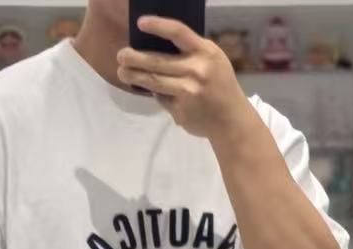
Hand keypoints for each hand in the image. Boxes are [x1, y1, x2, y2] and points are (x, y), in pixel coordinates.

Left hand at [117, 18, 250, 138]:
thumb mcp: (213, 61)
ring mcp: (188, 92)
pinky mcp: (181, 111)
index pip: (178, 32)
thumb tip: (155, 48)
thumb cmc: (220, 86)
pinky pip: (162, 99)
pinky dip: (156, 94)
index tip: (140, 23)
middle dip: (134, 58)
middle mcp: (196, 70)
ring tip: (123, 72)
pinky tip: (152, 91)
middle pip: (157, 61)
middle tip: (120, 56)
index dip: (157, 26)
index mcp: (206, 52)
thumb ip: (191, 53)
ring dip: (134, 76)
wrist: (232, 121)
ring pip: (154, 82)